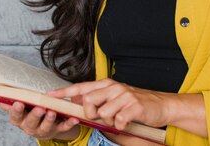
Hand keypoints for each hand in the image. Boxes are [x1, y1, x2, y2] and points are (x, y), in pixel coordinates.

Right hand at [0, 85, 80, 140]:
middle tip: (40, 108)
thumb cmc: (24, 111)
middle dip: (35, 116)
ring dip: (50, 120)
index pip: (14, 116)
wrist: (44, 123)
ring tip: (54, 111)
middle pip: (31, 123)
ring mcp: (43, 130)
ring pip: (46, 127)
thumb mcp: (10, 103)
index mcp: (18, 119)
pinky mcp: (57, 129)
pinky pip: (64, 128)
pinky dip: (69, 123)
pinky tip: (74, 118)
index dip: (16, 111)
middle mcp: (29, 127)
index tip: (18, 103)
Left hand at [47, 78, 173, 130]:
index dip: (64, 92)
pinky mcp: (134, 106)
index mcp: (106, 84)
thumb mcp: (113, 98)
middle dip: (91, 114)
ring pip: (103, 113)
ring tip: (118, 118)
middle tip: (101, 117)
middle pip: (89, 101)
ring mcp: (124, 95)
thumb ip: (96, 99)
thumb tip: (77, 101)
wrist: (161, 105)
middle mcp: (113, 87)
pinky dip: (120, 125)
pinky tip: (127, 121)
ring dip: (108, 122)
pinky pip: (118, 121)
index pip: (80, 88)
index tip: (49, 96)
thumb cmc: (134, 103)